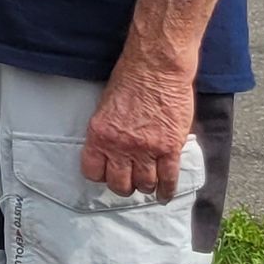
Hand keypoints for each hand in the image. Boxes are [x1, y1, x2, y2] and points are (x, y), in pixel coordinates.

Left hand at [82, 60, 196, 198]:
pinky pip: (168, 179)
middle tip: (130, 182)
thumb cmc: (129, 80)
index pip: (93, 171)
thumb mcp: (105, 107)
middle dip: (124, 185)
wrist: (156, 68)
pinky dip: (167, 190)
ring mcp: (146, 150)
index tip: (107, 174)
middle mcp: (120, 147)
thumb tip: (111, 151)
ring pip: (144, 184)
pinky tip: (164, 194)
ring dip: (146, 186)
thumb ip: (107, 132)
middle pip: (119, 184)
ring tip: (148, 184)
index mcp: (99, 135)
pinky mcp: (170, 148)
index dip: (101, 175)